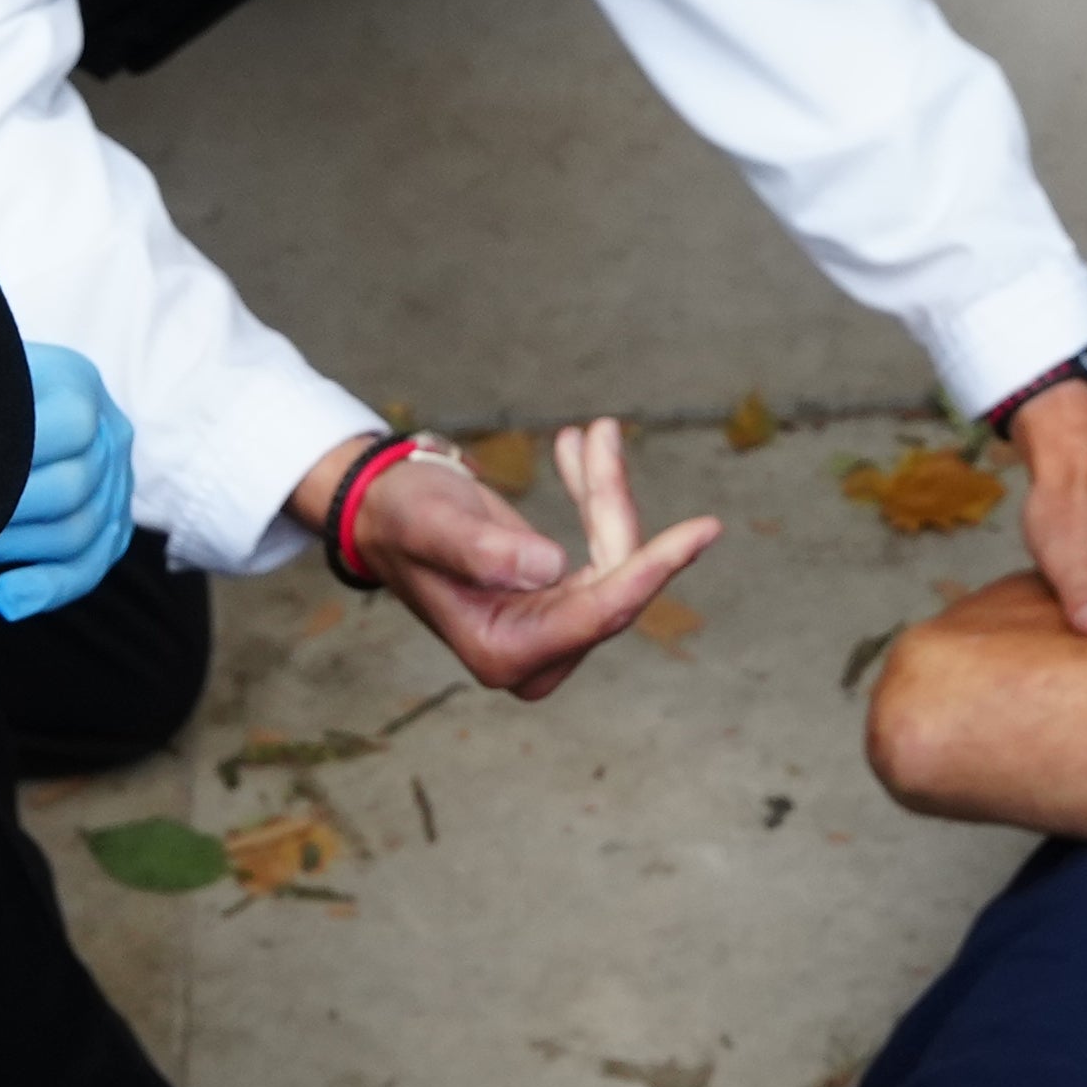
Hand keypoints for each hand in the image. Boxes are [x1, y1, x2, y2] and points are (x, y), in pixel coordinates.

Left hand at [0, 344, 137, 623]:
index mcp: (77, 383)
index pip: (72, 426)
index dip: (13, 462)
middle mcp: (110, 431)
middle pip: (74, 489)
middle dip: (4, 513)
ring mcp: (118, 480)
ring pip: (80, 533)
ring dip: (14, 549)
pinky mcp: (112, 522)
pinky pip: (89, 567)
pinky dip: (47, 588)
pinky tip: (3, 598)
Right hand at [300, 415, 721, 703]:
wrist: (381, 511)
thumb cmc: (400, 517)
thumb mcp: (432, 525)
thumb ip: (483, 552)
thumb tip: (550, 569)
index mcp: (502, 651)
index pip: (600, 613)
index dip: (654, 570)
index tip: (704, 529)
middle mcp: (531, 654)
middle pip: (612, 584)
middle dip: (611, 505)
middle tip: (598, 432)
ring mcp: (549, 634)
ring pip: (615, 563)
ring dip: (605, 495)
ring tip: (593, 433)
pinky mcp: (560, 604)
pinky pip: (604, 552)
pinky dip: (598, 500)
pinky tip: (584, 450)